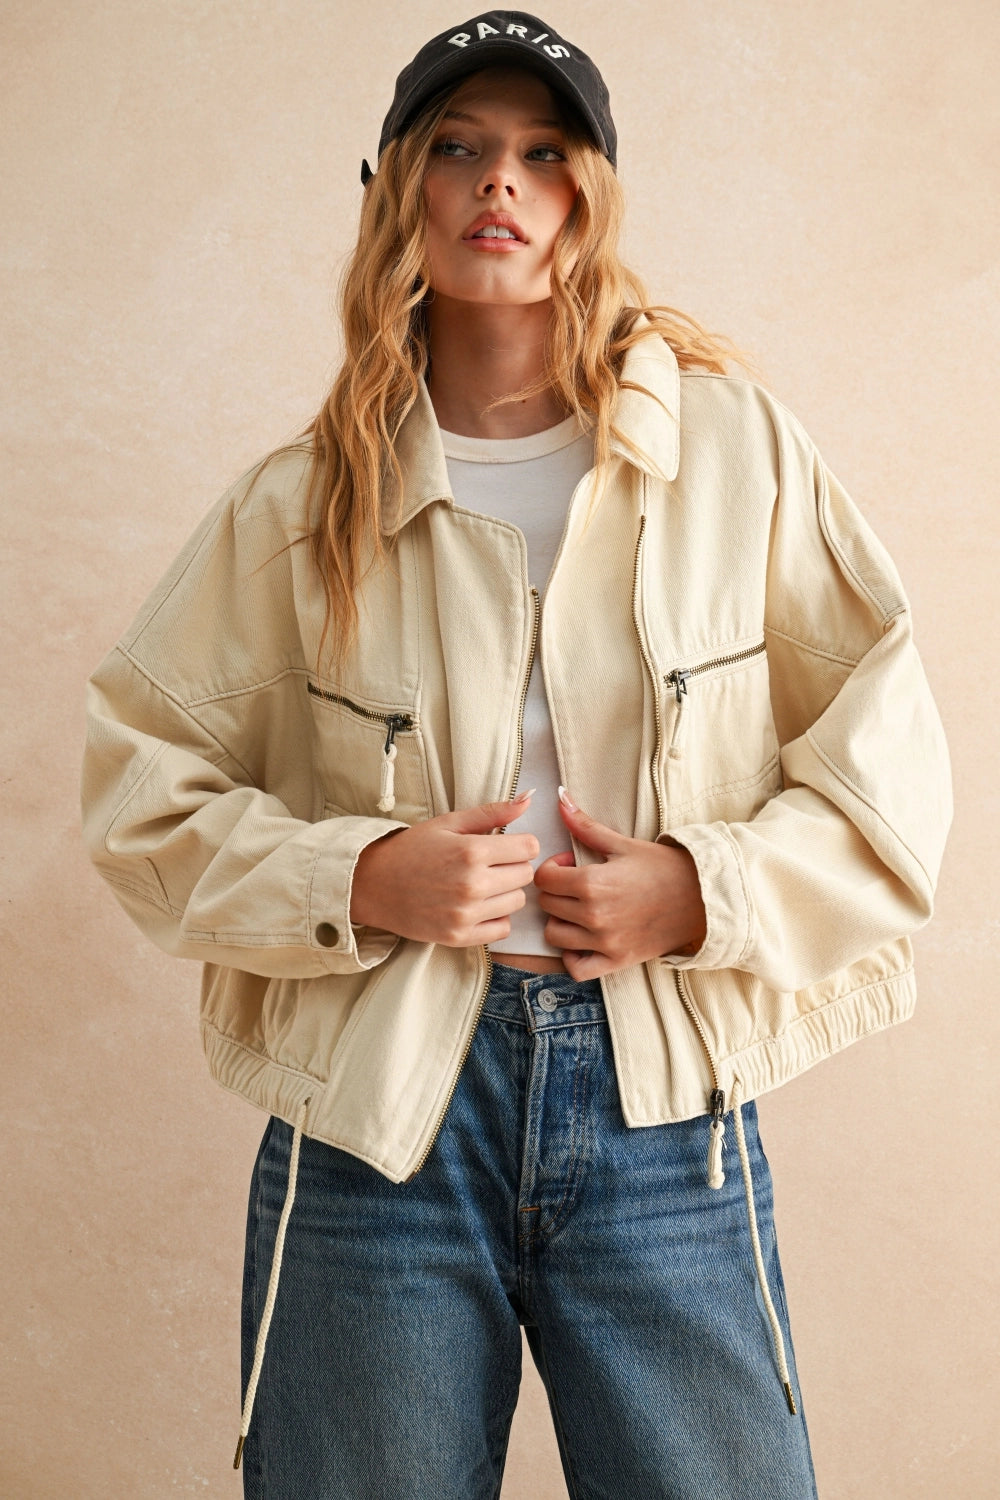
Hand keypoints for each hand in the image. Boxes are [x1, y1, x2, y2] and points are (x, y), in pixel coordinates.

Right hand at [350, 792, 538, 945]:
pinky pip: (503, 928)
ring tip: (482, 884)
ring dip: (506, 892)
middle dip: (514, 866)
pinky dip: (496, 917)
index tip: (507, 845)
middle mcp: (472, 884)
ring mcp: (466, 914)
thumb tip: (529, 799)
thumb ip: (491, 812)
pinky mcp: (460, 937)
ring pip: (518, 902)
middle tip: (491, 864)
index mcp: (471, 851)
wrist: (373, 884)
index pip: (530, 848)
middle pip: (526, 875)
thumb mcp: (449, 822)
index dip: (521, 843)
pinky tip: (478, 906)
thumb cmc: (411, 849)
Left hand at [533, 787, 706, 980]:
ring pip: (555, 936)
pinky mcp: (616, 961)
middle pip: (546, 905)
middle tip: (576, 884)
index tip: (569, 864)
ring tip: (578, 910)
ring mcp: (604, 942)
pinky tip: (583, 940)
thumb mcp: (623, 844)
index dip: (552, 867)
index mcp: (592, 883)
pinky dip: (572, 957)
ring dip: (560, 921)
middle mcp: (593, 915)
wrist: (702, 897)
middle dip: (555, 891)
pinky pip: (576, 968)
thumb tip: (560, 797)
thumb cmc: (663, 868)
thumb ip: (585, 825)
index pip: (543, 878)